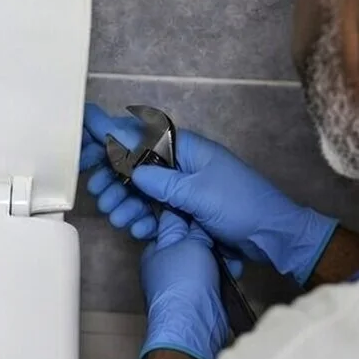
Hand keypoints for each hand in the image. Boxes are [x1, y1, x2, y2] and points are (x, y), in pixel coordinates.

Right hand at [82, 103, 338, 284]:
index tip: (85, 122)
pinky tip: (137, 228)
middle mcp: (182, 164)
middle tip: (98, 193)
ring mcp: (183, 186)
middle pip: (136, 163)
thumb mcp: (198, 193)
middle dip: (114, 178)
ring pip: (142, 189)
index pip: (143, 134)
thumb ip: (161, 180)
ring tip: (118, 218)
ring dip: (126, 202)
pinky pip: (154, 207)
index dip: (112, 131)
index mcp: (188, 149)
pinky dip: (142, 217)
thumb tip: (131, 167)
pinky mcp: (185, 208)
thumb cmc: (243, 206)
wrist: (273, 236)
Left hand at [140, 209, 228, 358]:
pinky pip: (214, 276)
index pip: (172, 223)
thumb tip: (194, 218)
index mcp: (155, 250)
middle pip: (192, 241)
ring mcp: (183, 281)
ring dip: (221, 257)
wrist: (193, 324)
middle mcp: (166, 265)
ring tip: (230, 257)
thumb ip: (193, 229)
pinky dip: (224, 274)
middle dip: (210, 239)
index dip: (191, 216)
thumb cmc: (183, 282)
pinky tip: (233, 272)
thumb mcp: (189, 243)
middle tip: (222, 236)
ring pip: (206, 259)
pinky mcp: (200, 295)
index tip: (208, 211)